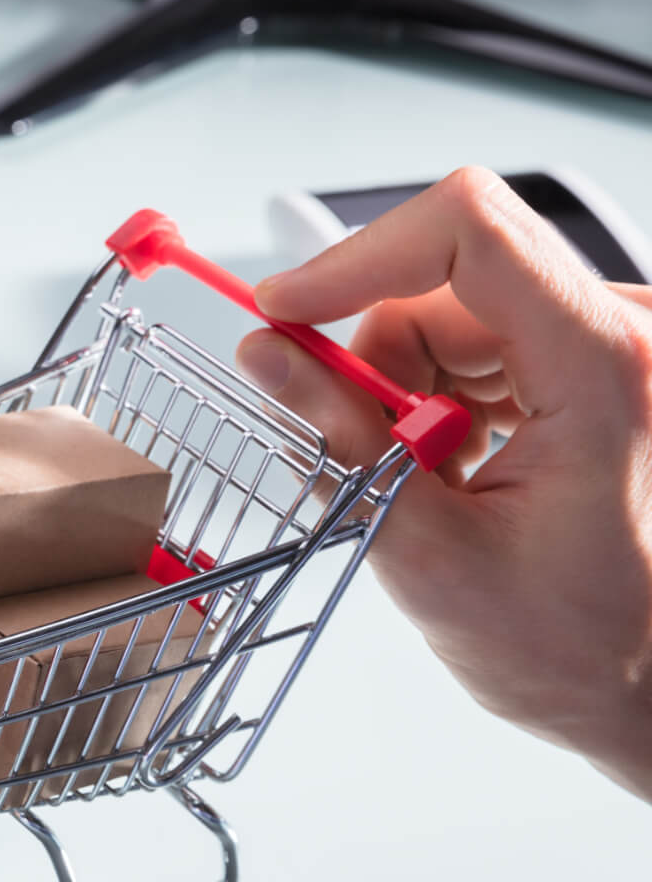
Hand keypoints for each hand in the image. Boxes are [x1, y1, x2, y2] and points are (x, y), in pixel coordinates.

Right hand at [236, 167, 651, 801]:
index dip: (356, 258)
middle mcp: (633, 334)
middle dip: (378, 360)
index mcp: (607, 369)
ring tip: (435, 482)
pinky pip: (492, 335)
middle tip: (365, 453)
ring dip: (413, 387)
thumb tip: (266, 355)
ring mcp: (626, 344)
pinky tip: (462, 465)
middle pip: (450, 280)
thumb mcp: (431, 555)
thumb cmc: (582, 651)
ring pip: (460, 308)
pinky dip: (449, 394)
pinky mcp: (610, 360)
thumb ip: (339, 438)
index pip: (470, 231)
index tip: (283, 312)